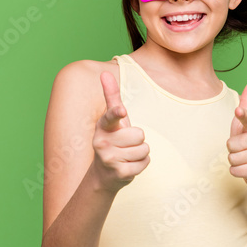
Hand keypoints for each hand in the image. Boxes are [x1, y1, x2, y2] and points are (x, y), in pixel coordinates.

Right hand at [91, 71, 149, 192]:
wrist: (104, 174)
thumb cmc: (113, 139)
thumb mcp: (112, 119)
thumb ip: (111, 96)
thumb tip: (105, 72)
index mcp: (102, 126)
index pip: (111, 117)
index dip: (117, 113)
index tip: (122, 110)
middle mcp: (102, 142)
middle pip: (139, 134)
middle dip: (138, 140)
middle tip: (125, 145)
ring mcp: (109, 158)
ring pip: (144, 149)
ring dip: (140, 153)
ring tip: (127, 155)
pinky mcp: (119, 173)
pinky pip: (144, 162)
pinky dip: (141, 164)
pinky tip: (129, 166)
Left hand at [227, 82, 246, 189]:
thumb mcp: (245, 125)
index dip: (242, 114)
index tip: (238, 110)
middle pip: (232, 144)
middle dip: (232, 150)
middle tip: (243, 151)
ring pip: (233, 158)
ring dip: (234, 162)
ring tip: (245, 160)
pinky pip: (236, 170)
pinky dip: (236, 172)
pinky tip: (246, 169)